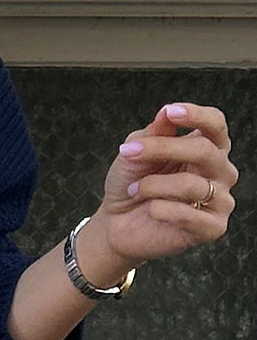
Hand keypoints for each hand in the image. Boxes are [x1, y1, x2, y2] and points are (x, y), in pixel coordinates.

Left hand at [87, 100, 237, 271]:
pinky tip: (151, 210)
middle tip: (129, 152)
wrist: (118, 223)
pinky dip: (161, 209)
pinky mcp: (213, 227)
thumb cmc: (132, 184)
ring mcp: (221, 200)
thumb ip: (153, 134)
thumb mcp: (135, 153)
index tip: (170, 112)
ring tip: (135, 190)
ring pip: (192, 184)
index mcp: (207, 148)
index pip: (216, 125)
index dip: (197, 115)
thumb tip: (166, 114)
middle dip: (163, 149)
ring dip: (152, 185)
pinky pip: (189, 215)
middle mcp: (220, 172)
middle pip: (205, 151)